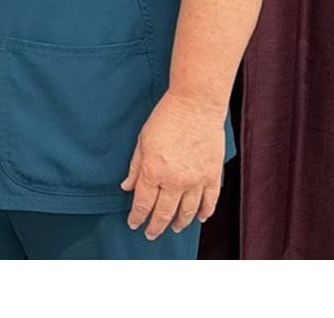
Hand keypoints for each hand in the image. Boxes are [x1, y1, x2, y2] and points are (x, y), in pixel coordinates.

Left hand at [121, 90, 225, 237]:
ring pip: (188, 212)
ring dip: (179, 223)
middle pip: (164, 212)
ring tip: (173, 228)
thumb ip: (135, 167)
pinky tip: (199, 219)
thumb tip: (127, 187)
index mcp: (154, 171)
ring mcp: (196, 180)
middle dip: (155, 226)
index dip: (137, 216)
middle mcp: (175, 180)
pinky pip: (209, 201)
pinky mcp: (213, 176)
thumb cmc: (165, 118)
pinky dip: (204, 213)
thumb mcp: (142, 140)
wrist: (195, 106)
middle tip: (150, 234)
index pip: (143, 203)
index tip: (133, 224)